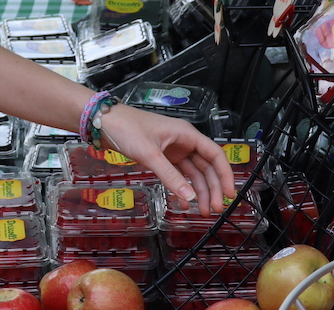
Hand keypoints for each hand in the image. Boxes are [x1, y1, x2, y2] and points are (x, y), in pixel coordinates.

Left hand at [100, 103, 235, 216]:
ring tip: (202, 212)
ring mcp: (172, 149)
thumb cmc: (127, 129)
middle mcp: (183, 141)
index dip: (225, 174)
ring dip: (198, 191)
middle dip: (212, 188)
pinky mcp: (161, 156)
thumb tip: (191, 198)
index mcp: (186, 134)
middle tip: (214, 210)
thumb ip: (170, 176)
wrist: (103, 121)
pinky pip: (177, 174)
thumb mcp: (149, 154)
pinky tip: (183, 204)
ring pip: (193, 173)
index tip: (230, 195)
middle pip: (206, 166)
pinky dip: (182, 188)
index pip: (215, 154)